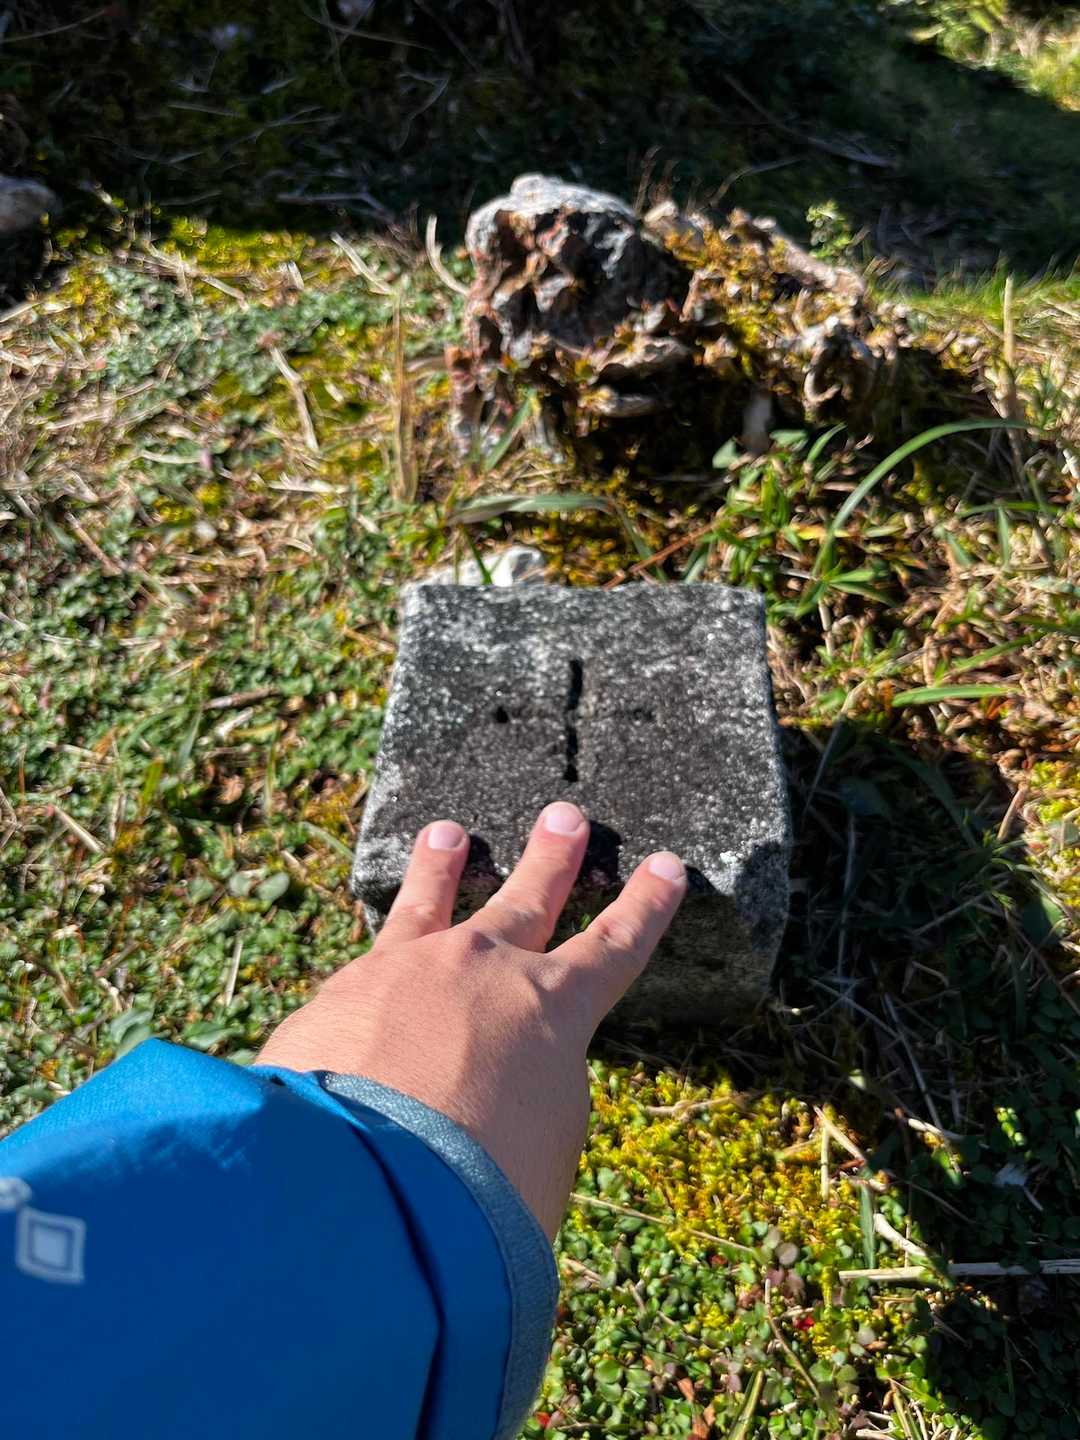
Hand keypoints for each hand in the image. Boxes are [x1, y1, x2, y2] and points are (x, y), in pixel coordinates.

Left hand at [257, 801, 685, 1238]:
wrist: (373, 1179)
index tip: (667, 866)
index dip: (645, 907)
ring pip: (429, 903)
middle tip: (565, 816)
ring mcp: (406, 969)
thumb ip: (534, 1099)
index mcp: (551, 1008)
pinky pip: (361, 963)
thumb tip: (500, 1082)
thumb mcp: (544, 1148)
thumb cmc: (484, 1186)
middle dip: (551, 858)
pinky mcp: (339, 992)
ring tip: (445, 833)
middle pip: (525, 900)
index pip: (614, 947)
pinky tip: (353, 972)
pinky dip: (366, 963)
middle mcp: (482, 969)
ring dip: (442, 867)